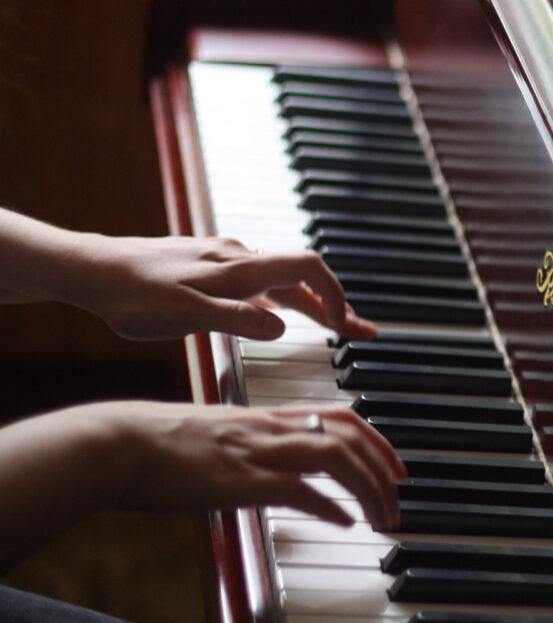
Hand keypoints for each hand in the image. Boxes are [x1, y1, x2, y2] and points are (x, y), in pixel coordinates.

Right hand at [0, 401, 404, 568]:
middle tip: (398, 498)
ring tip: (381, 517)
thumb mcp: (223, 433)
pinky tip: (345, 523)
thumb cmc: (163, 443)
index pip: (342, 417)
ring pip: (336, 457)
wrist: (120, 443)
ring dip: (368, 488)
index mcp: (268, 416)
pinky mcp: (240, 479)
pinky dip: (330, 506)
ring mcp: (258, 452)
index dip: (377, 441)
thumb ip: (257, 443)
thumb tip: (282, 468)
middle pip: (350, 436)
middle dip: (384, 468)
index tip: (396, 466)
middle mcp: (271, 428)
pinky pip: (300, 489)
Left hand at [71, 234, 377, 340]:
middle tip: (360, 331)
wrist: (88, 269)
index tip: (348, 325)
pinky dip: (282, 299)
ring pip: (280, 280)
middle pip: (301, 277)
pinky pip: (258, 281)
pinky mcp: (207, 266)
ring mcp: (223, 260)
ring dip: (311, 303)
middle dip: (335, 305)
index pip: (308, 269)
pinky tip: (278, 313)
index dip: (335, 296)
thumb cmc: (131, 295)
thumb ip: (238, 320)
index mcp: (239, 268)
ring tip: (332, 326)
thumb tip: (282, 328)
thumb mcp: (186, 315)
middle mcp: (238, 258)